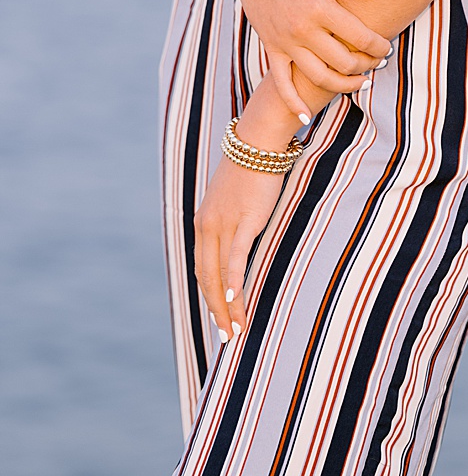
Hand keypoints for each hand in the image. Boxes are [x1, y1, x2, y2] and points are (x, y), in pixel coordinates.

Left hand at [195, 152, 284, 344]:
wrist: (258, 141)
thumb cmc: (251, 167)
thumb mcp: (234, 198)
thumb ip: (232, 220)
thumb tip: (239, 239)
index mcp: (203, 222)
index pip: (202, 269)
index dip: (209, 297)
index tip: (219, 317)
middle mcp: (207, 226)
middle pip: (206, 278)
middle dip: (215, 310)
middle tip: (227, 334)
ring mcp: (224, 224)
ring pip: (220, 274)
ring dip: (226, 305)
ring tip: (236, 327)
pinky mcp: (245, 220)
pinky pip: (236, 257)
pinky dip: (234, 281)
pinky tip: (235, 299)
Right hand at [228, 0, 390, 118]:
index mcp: (319, 8)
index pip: (358, 37)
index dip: (378, 46)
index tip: (387, 47)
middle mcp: (301, 30)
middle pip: (342, 62)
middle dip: (366, 66)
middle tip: (378, 63)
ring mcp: (285, 43)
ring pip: (318, 77)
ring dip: (342, 85)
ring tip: (361, 83)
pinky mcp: (272, 49)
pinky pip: (281, 84)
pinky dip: (293, 103)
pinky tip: (306, 117)